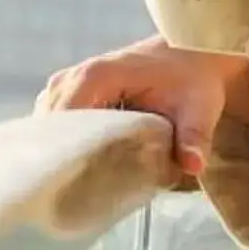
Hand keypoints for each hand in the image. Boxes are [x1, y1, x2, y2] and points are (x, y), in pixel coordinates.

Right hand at [35, 36, 248, 183]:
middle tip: (78, 196)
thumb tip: (192, 166)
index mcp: (96, 77)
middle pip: (49, 130)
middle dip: (61, 161)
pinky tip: (81, 167)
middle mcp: (72, 78)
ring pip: (49, 128)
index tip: (75, 187)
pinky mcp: (70, 92)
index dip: (66, 157)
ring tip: (78, 185)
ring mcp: (66, 83)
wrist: (190, 53)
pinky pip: (55, 123)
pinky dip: (64, 144)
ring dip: (61, 153)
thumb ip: (194, 137)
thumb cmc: (193, 78)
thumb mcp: (199, 108)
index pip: (63, 124)